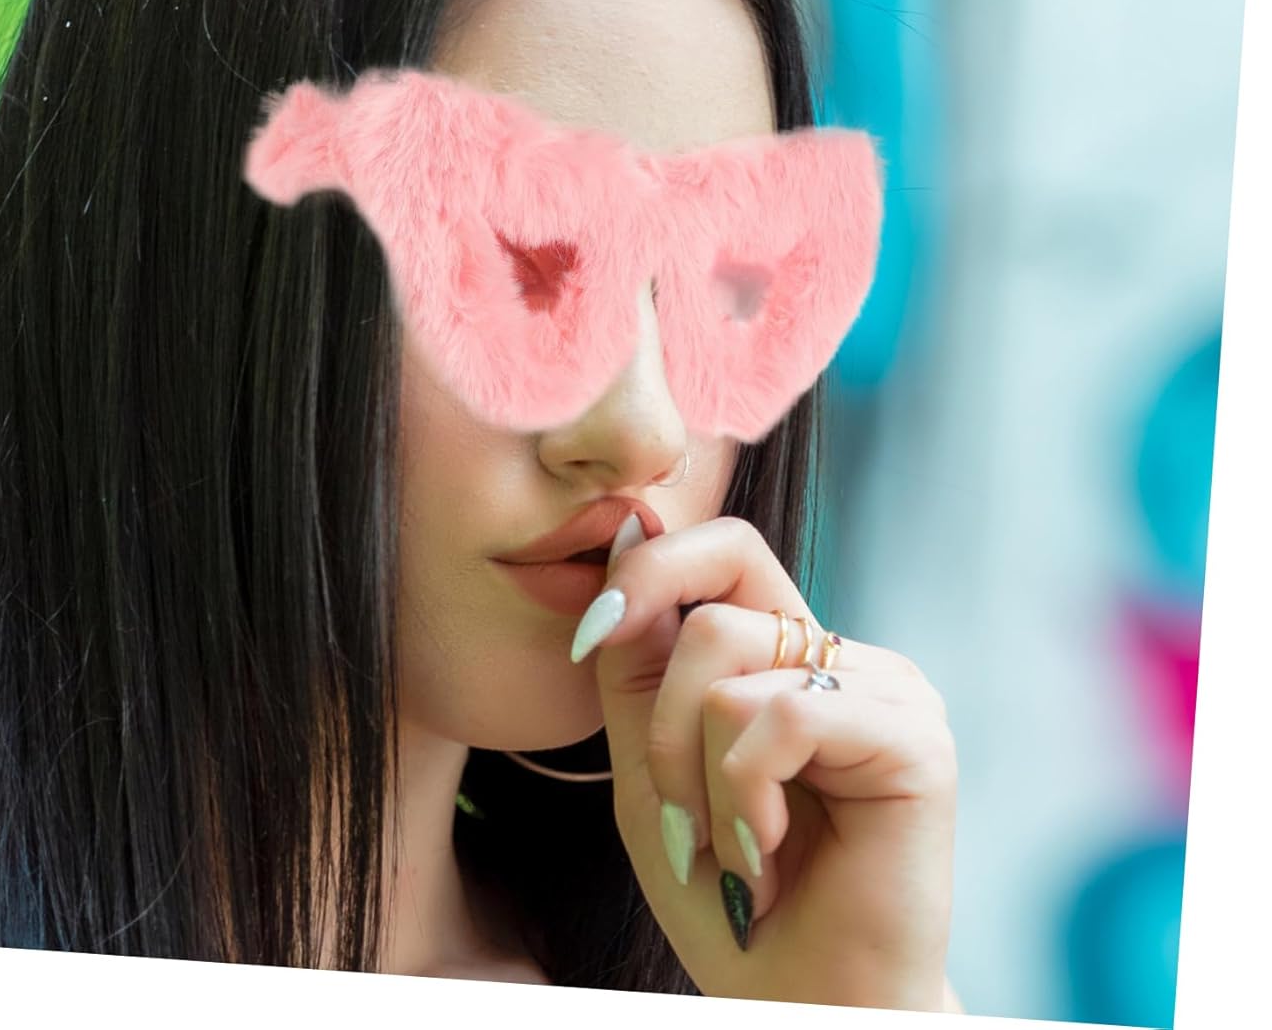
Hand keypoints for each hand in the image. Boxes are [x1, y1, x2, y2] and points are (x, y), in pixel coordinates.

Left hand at [572, 513, 957, 1008]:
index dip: (646, 571)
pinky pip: (779, 716)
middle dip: (661, 714)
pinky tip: (766, 854)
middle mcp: (841, 658)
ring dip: (698, 775)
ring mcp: (885, 689)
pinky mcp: (915, 736)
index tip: (591, 639)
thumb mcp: (650, 763)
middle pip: (711, 601)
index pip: (722, 548)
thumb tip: (629, 524)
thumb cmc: (727, 894)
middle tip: (678, 809)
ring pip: (729, 662)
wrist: (794, 1003)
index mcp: (786, 657)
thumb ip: (637, 658)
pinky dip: (744, 795)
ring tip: (735, 848)